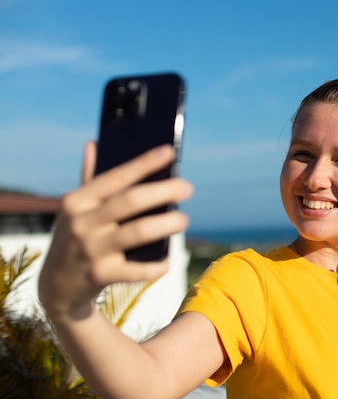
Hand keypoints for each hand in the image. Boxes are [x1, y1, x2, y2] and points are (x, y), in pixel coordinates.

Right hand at [38, 143, 192, 319]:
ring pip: (139, 232)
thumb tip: (94, 144)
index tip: (169, 151)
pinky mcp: (100, 275)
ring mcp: (90, 250)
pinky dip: (158, 264)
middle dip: (164, 191)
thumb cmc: (75, 237)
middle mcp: (81, 223)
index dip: (143, 163)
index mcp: (76, 201)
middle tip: (187, 188)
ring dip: (167, 224)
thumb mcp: (75, 210)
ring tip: (183, 220)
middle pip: (131, 201)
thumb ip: (89, 178)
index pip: (115, 176)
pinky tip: (168, 259)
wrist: (55, 287)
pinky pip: (139, 269)